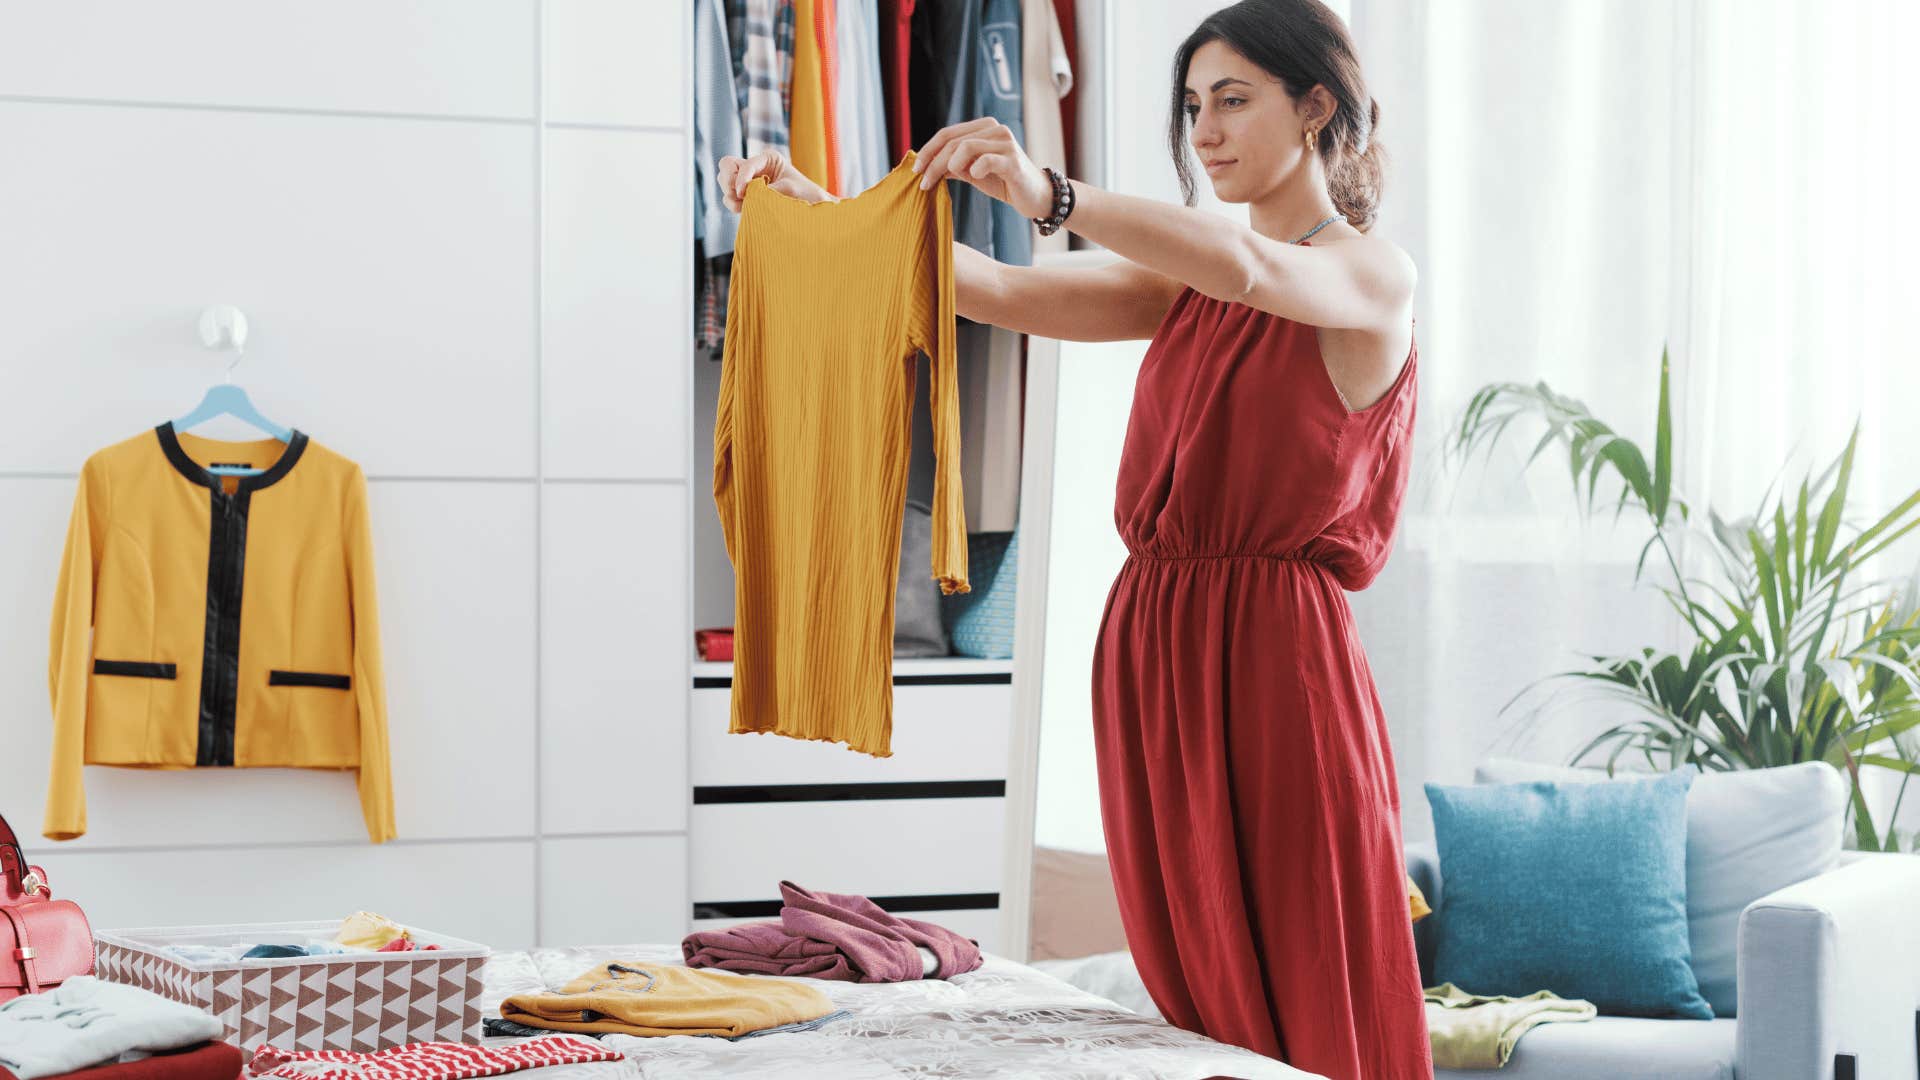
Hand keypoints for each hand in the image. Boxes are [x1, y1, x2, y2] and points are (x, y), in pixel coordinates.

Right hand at [717, 149, 831, 212]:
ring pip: (725, 181)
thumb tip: (750, 196)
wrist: (815, 209)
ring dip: (729, 194)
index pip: (744, 164)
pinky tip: (744, 209)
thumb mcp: (791, 189)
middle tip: (739, 196)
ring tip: (742, 205)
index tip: (743, 194)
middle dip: (729, 181)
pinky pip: (730, 197)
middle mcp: (756, 167)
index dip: (741, 178)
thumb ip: (771, 190)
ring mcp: (750, 181)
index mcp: (768, 158)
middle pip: (727, 166)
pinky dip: (733, 204)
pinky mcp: (748, 196)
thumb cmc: (808, 195)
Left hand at [913, 118, 1054, 219]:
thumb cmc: (1004, 182)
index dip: (928, 150)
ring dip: (947, 166)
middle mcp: (995, 129)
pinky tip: (973, 177)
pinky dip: (974, 169)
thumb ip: (953, 166)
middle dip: (933, 162)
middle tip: (923, 182)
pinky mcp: (1013, 160)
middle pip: (953, 141)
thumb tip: (925, 166)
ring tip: (941, 181)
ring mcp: (1005, 143)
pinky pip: (986, 160)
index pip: (948, 134)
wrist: (1035, 196)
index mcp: (984, 127)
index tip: (915, 170)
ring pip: (965, 147)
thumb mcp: (973, 173)